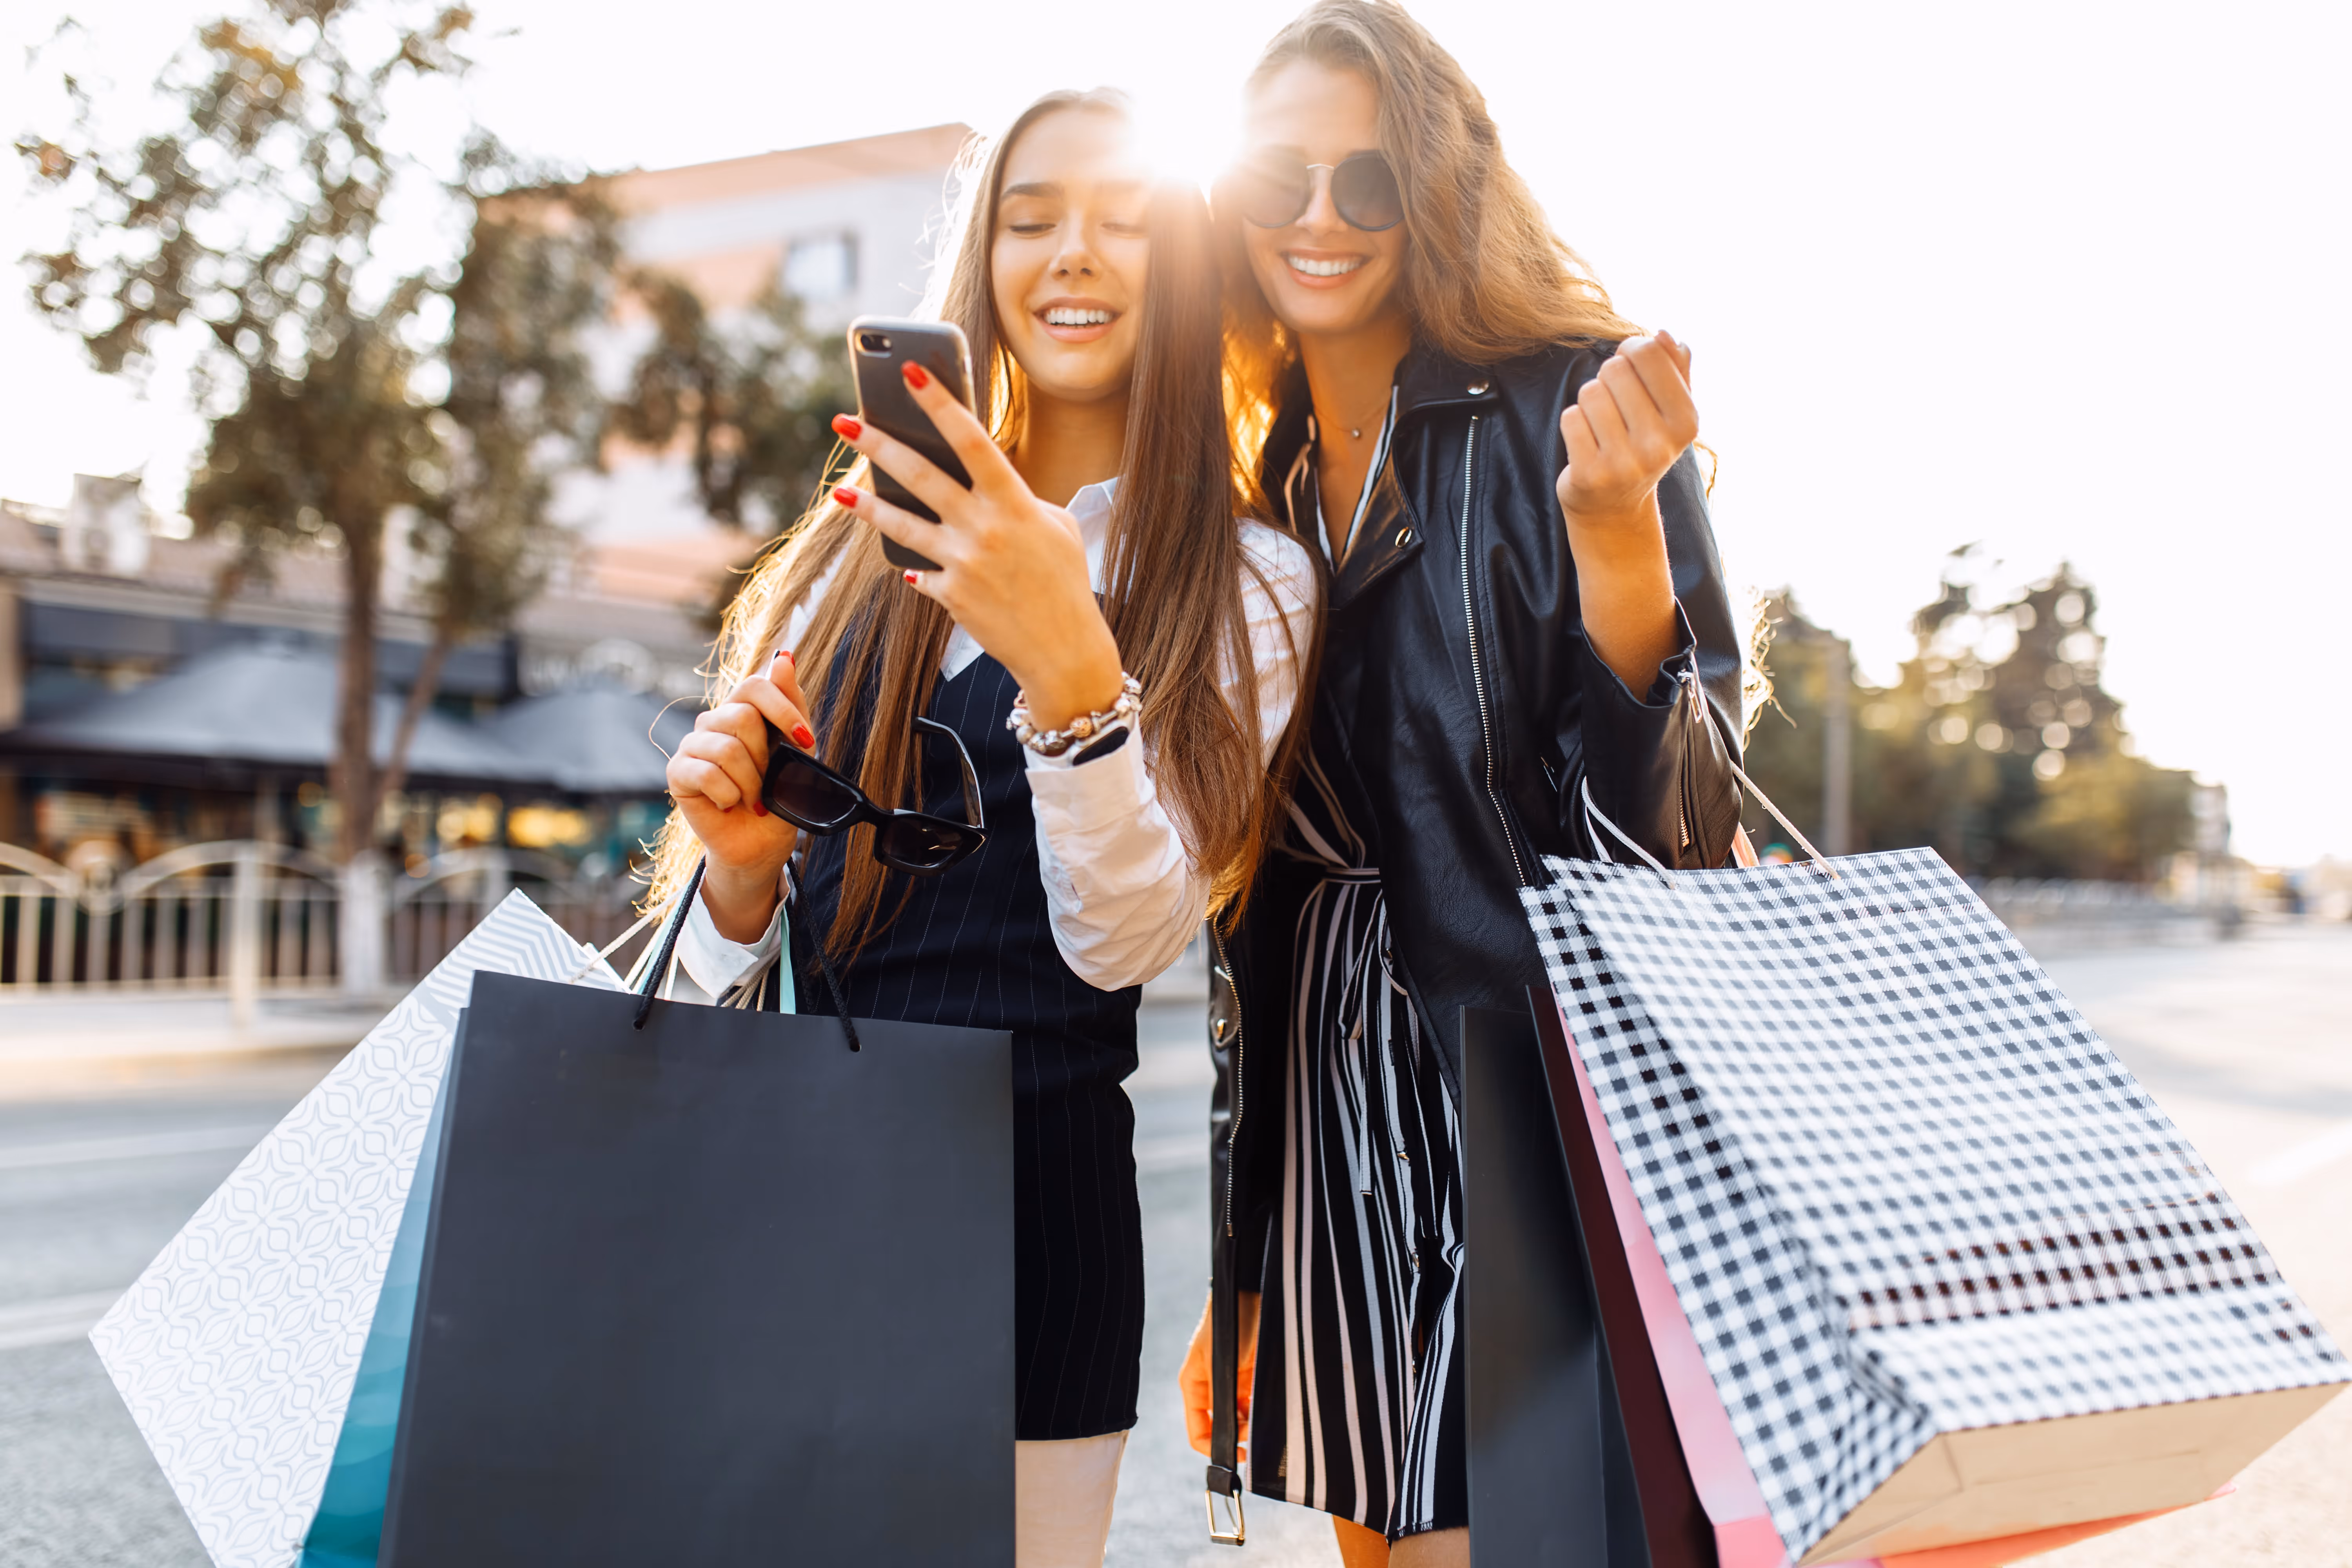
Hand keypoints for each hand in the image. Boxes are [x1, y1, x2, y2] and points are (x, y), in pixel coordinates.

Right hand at [664, 649, 816, 941]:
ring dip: (751, 783)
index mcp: (743, 710)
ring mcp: (693, 746)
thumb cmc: (780, 795)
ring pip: (727, 749)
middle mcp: (714, 722)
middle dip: (766, 757)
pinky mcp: (677, 773)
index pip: (754, 685)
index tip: (806, 740)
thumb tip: (783, 657)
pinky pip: (706, 773)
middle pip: (742, 717)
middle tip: (769, 782)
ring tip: (753, 800)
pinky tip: (729, 804)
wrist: (762, 843)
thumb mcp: (797, 750)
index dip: (782, 710)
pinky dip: (728, 795)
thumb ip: (790, 705)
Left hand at [825, 366, 1124, 731]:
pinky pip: (921, 572)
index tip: (911, 374)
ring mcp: (963, 564)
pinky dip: (917, 565)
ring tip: (840, 490)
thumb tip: (977, 486)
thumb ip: (1020, 500)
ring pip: (902, 524)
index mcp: (1016, 504)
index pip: (972, 441)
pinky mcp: (950, 595)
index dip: (940, 404)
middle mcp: (984, 529)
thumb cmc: (1065, 581)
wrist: (1064, 651)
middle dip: (879, 444)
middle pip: (921, 476)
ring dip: (867, 505)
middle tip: (845, 421)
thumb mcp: (1057, 528)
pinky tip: (907, 561)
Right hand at [1180, 1289, 1258, 1458]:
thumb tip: (1227, 1433)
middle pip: (1222, 1427)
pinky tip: (1270, 1406)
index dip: (1217, 1449)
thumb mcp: (1221, 1363)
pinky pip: (1252, 1402)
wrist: (1251, 1292)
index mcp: (1193, 1385)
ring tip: (1264, 1418)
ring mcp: (1230, 1381)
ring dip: (1251, 1422)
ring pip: (1240, 1417)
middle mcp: (1211, 1388)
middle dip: (1239, 1434)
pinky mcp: (1248, 1374)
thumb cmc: (1231, 1322)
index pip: (1198, 1433)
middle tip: (1258, 1432)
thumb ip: (1219, 1398)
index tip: (1241, 1454)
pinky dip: (1260, 1409)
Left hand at [1556, 331, 1697, 540]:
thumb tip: (1667, 335)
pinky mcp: (1590, 475)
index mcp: (1687, 422)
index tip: (1629, 361)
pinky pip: (1570, 418)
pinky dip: (1573, 423)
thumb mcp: (1670, 410)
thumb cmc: (1643, 444)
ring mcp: (1624, 463)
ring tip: (1602, 425)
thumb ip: (1675, 369)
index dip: (1632, 349)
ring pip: (1590, 392)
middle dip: (1609, 378)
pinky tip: (1586, 442)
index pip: (1649, 353)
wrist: (1616, 507)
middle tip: (1616, 404)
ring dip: (1590, 402)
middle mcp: (1660, 445)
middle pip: (1615, 369)